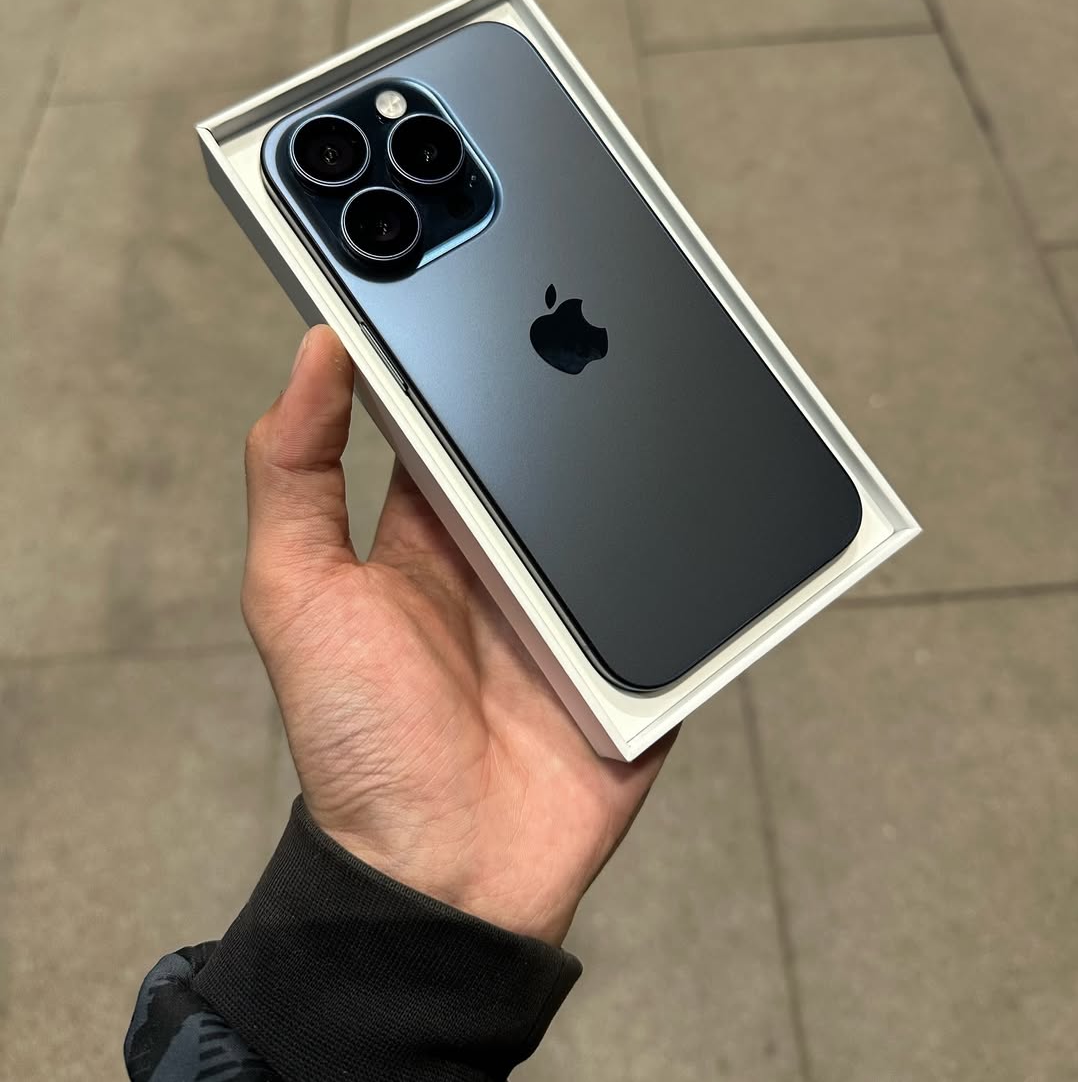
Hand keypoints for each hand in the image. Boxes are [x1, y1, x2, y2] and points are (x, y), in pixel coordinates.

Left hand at [242, 325, 673, 945]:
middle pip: (548, 443)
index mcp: (429, 528)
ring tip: (674, 364)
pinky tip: (719, 478)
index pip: (452, 414)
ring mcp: (576, 595)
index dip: (462, 347)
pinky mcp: (636, 644)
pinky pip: (677, 574)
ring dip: (644, 447)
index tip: (484, 268)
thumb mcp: (295, 594)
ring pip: (621, 494)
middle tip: (607, 290)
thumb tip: (314, 349)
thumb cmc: (357, 742)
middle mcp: (505, 550)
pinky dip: (699, 536)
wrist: (449, 874)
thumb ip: (293, 474)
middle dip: (575, 378)